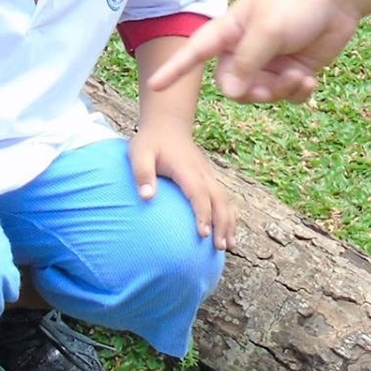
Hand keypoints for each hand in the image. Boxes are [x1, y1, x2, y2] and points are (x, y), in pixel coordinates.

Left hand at [128, 123, 236, 249]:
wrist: (167, 123)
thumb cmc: (150, 141)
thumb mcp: (139, 153)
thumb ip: (142, 174)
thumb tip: (147, 197)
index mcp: (187, 168)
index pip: (199, 193)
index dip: (202, 213)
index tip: (203, 234)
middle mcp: (202, 172)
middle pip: (219, 200)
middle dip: (222, 223)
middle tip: (221, 246)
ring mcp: (208, 175)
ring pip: (225, 200)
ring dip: (229, 222)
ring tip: (230, 246)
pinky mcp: (209, 178)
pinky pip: (223, 198)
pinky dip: (228, 215)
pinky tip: (226, 232)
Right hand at [144, 0, 362, 103]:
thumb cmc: (298, 1)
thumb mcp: (268, 29)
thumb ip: (247, 61)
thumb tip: (230, 92)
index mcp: (229, 31)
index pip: (195, 52)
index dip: (174, 69)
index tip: (153, 85)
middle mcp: (244, 49)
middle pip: (233, 87)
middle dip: (256, 90)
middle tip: (282, 80)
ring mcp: (268, 62)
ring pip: (260, 95)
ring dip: (281, 91)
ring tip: (301, 76)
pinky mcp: (291, 71)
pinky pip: (284, 97)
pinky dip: (296, 93)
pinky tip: (309, 80)